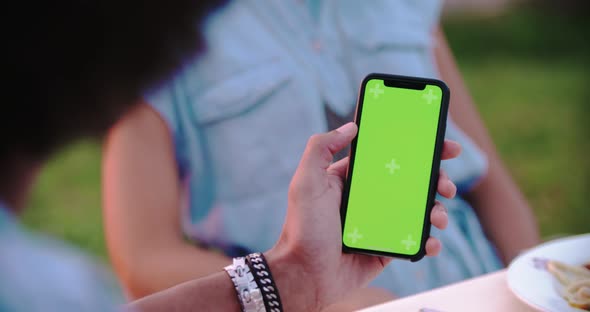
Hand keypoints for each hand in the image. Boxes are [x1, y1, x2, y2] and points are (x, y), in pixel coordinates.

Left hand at [266, 122, 460, 310]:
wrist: (304, 275)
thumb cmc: (303, 228)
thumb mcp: (306, 182)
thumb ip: (321, 148)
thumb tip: (351, 126)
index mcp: (353, 179)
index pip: (390, 157)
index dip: (417, 149)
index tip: (442, 145)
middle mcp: (369, 198)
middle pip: (412, 182)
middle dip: (436, 180)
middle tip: (447, 184)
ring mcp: (380, 223)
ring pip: (419, 210)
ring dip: (437, 210)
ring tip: (438, 217)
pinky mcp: (387, 248)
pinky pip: (415, 240)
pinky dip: (430, 241)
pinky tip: (431, 242)